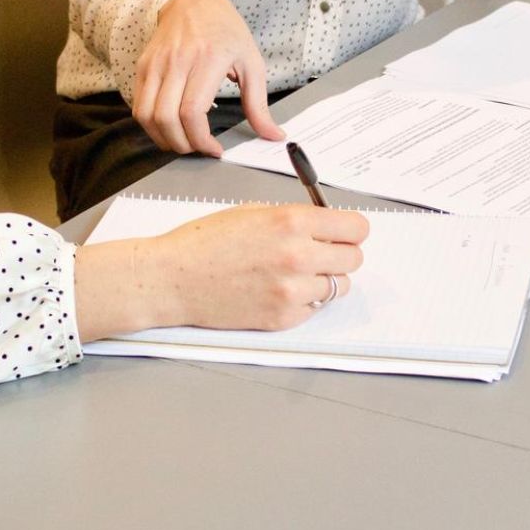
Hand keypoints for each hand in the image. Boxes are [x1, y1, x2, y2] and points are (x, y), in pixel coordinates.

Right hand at [74, 205, 368, 340]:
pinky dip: (304, 301)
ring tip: (294, 274)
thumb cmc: (205, 242)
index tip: (343, 233)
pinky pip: (314, 308)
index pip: (356, 228)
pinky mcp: (283, 317)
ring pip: (338, 287)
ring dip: (323, 280)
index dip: (350, 230)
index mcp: (292, 222)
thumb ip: (295, 219)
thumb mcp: (253, 212)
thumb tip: (326, 226)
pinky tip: (277, 291)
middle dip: (340, 254)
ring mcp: (292, 291)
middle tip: (319, 254)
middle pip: (354, 259)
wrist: (173, 279)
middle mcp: (299, 256)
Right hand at [133, 0, 284, 156]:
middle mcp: (177, 61)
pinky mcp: (143, 66)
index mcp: (208, 60)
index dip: (201, 140)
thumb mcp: (251, 63)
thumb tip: (273, 135)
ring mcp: (156, 63)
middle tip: (198, 149)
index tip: (214, 149)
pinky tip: (169, 128)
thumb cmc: (226, 32)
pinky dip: (151, 125)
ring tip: (182, 142)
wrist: (194, 2)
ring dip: (163, 139)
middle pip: (166, 119)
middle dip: (182, 145)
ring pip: (146, 116)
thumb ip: (259, 104)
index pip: (192, 112)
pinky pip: (138, 106)